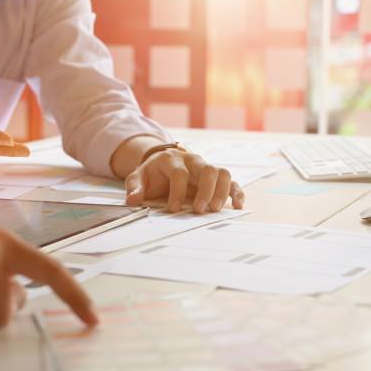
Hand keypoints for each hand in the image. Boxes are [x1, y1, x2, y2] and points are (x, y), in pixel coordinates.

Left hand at [125, 148, 245, 213]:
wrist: (162, 164)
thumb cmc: (151, 174)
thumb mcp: (138, 178)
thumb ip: (134, 187)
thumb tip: (133, 200)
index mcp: (172, 160)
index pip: (179, 173)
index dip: (177, 191)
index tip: (172, 208)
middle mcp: (193, 161)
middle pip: (207, 170)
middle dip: (205, 191)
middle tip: (199, 210)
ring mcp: (206, 168)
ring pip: (222, 173)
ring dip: (221, 192)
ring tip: (215, 210)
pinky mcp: (215, 178)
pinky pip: (231, 181)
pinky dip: (237, 192)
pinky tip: (237, 205)